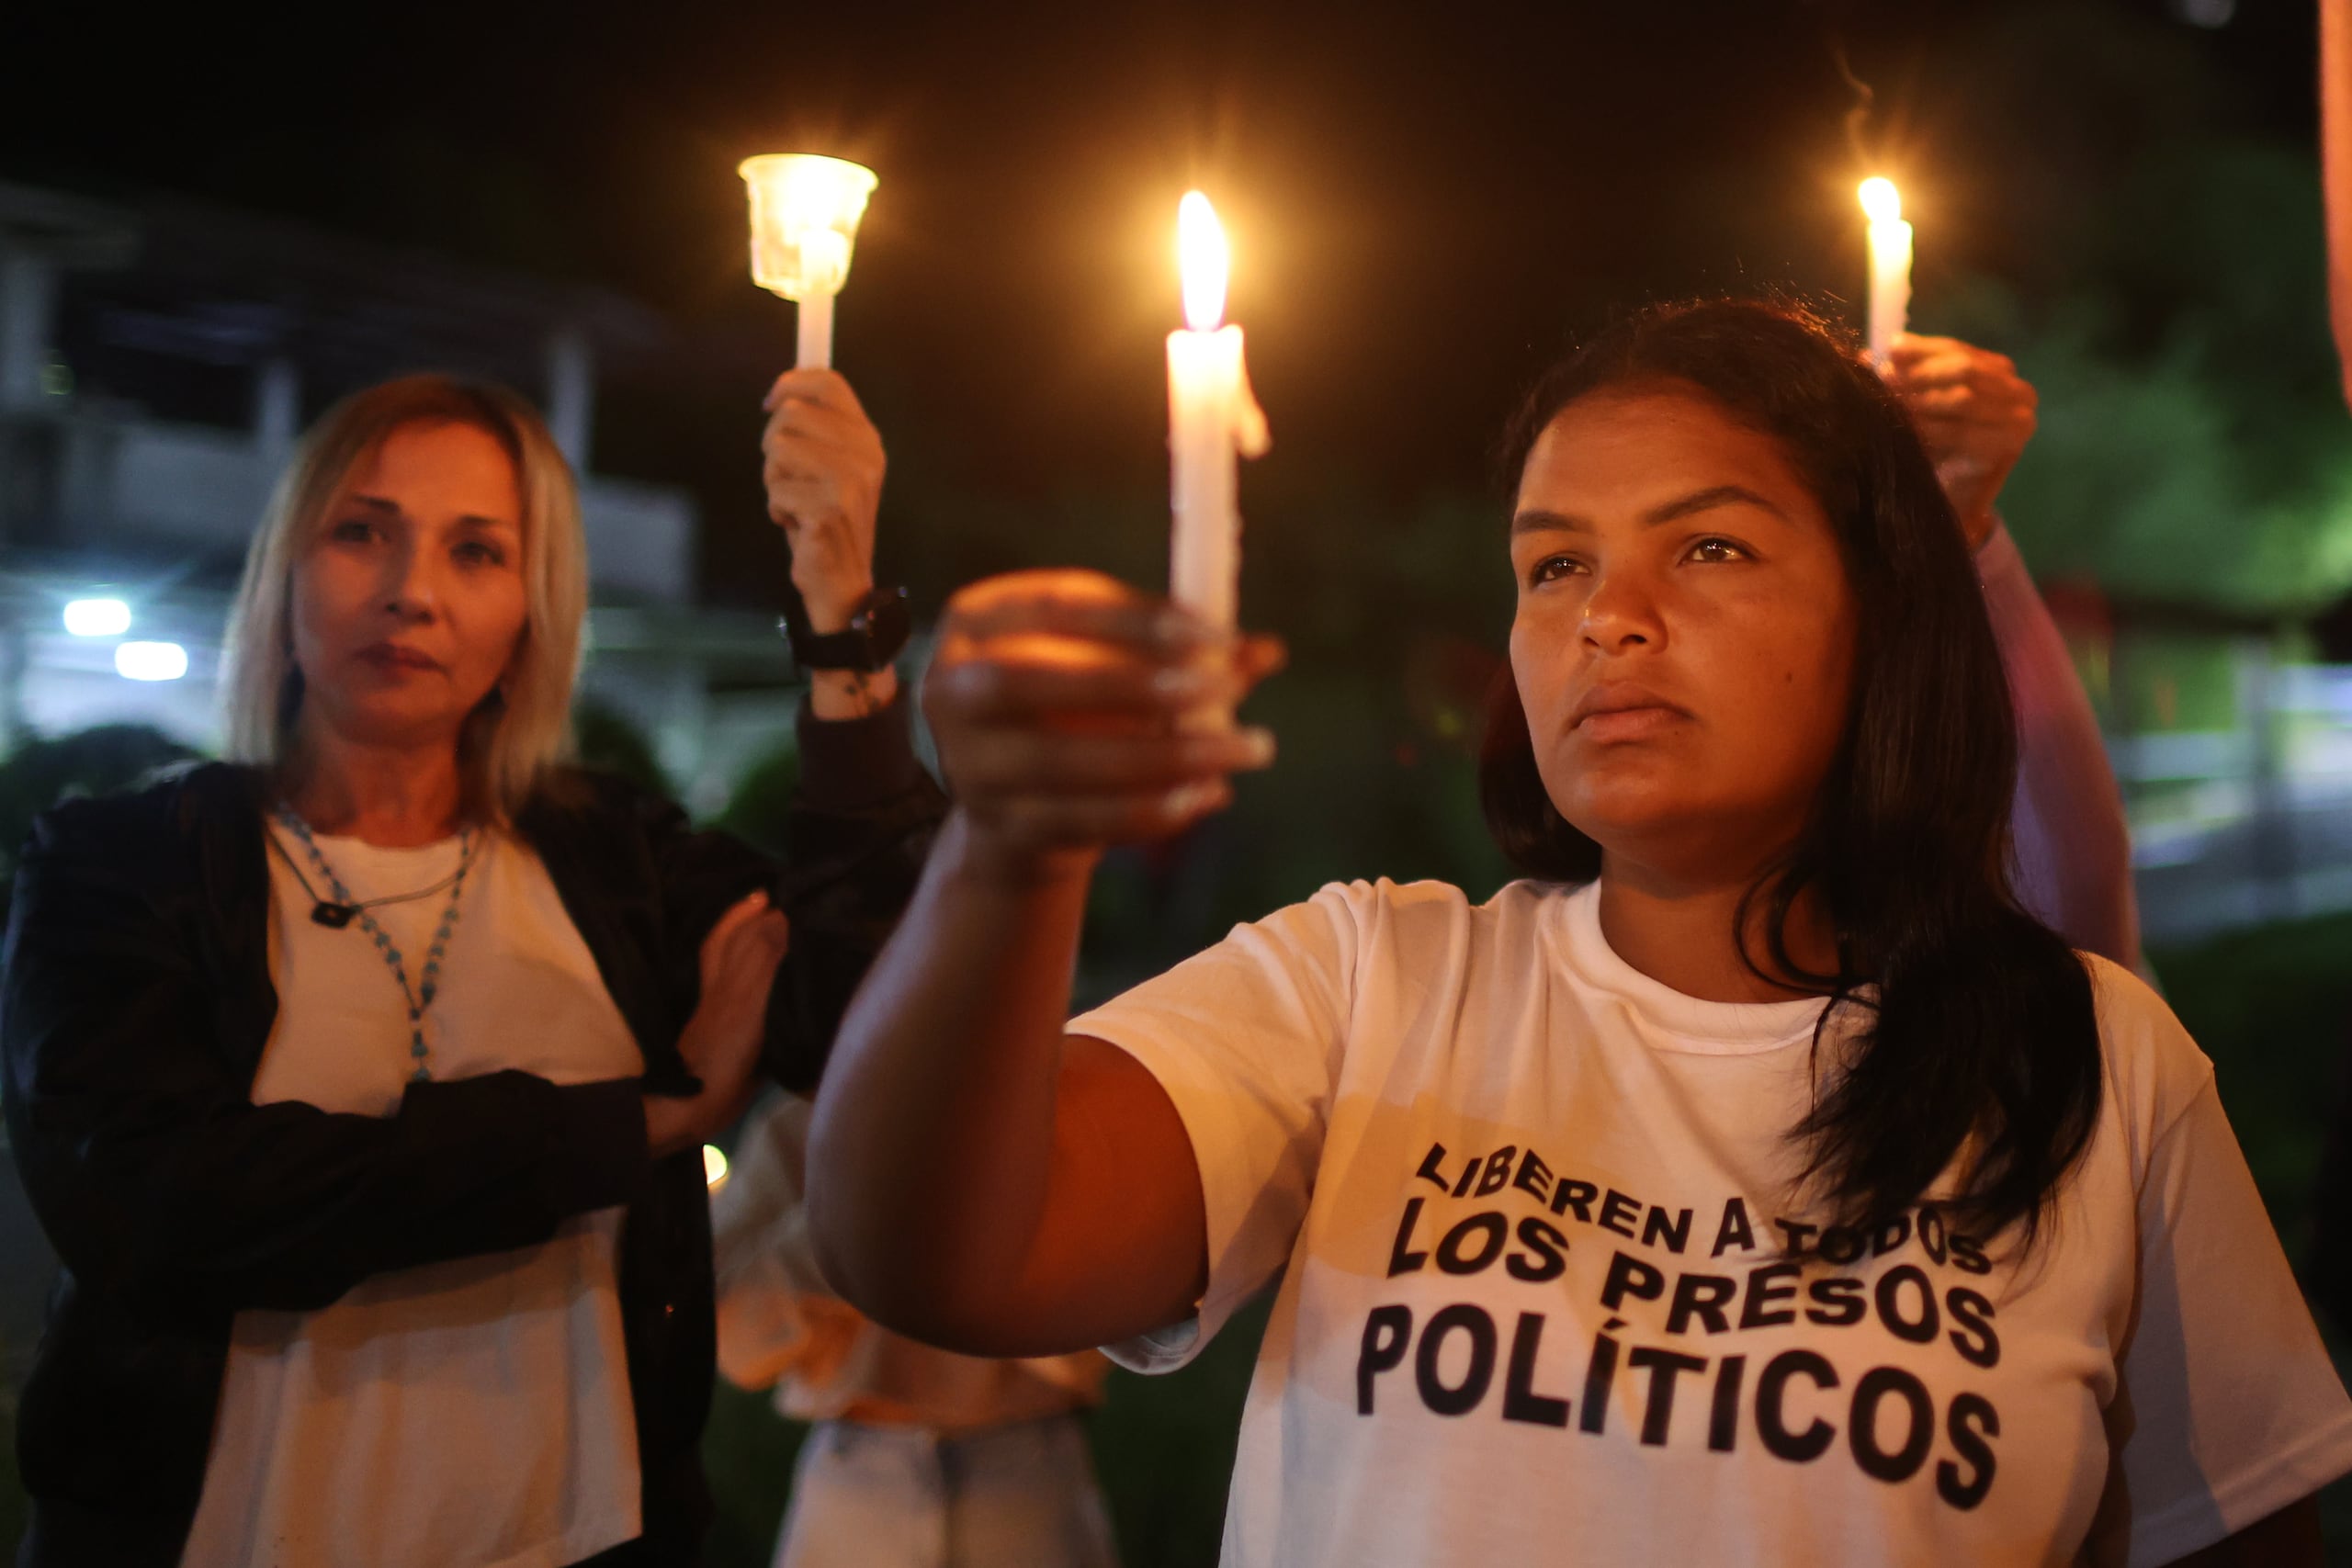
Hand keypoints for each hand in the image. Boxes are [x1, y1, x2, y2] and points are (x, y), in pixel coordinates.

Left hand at [646, 890, 791, 1157]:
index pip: (734, 935)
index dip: (749, 913)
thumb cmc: (720, 1053)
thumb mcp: (744, 1001)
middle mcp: (725, 991)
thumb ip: (762, 960)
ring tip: (785, 935)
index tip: (775, 891)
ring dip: (761, 951)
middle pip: (734, 949)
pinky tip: (786, 989)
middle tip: (778, 904)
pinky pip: (761, 1002)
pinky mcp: (743, 1041)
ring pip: (745, 972)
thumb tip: (780, 915)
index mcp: (725, 978)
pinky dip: (772, 988)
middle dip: (752, 924)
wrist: (695, 1109)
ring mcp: (731, 1017)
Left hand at [762, 369, 885, 631]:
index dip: (790, 383)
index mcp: (867, 439)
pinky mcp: (829, 509)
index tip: (770, 402)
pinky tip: (797, 524)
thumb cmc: (826, 519)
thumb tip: (783, 391)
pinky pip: (776, 489)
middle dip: (774, 444)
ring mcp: (850, 482)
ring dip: (774, 479)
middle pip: (791, 413)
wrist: (842, 581)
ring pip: (778, 447)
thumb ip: (817, 428)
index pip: (828, 382)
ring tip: (795, 502)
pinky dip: (777, 509)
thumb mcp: (831, 467)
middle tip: (788, 476)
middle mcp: (865, 455)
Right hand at [923, 570, 1284, 880]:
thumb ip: (1183, 652)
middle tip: (1227, 688)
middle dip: (1136, 683)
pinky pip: (1080, 821)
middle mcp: (951, 689)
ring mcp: (968, 765)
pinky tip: (1207, 795)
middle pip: (1033, 679)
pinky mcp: (1000, 828)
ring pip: (1063, 761)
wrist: (1022, 809)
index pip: (1056, 606)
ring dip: (1164, 756)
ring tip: (1246, 748)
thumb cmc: (1078, 710)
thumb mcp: (1119, 665)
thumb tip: (1266, 650)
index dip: (1139, 619)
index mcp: (978, 619)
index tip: (1217, 636)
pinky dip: (1151, 810)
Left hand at [1882, 334, 2038, 550]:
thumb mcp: (1923, 400)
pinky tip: (1908, 430)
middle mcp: (2019, 391)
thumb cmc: (1938, 443)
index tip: (1889, 350)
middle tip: (1885, 379)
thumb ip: (1907, 374)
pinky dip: (1932, 429)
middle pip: (1965, 369)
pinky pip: (1963, 432)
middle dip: (1921, 374)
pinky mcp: (2008, 447)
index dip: (1922, 349)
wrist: (1954, 494)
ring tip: (1891, 403)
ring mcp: (2020, 420)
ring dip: (1922, 400)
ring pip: (1965, 398)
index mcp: (2001, 370)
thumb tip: (1870, 353)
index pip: (1959, 349)